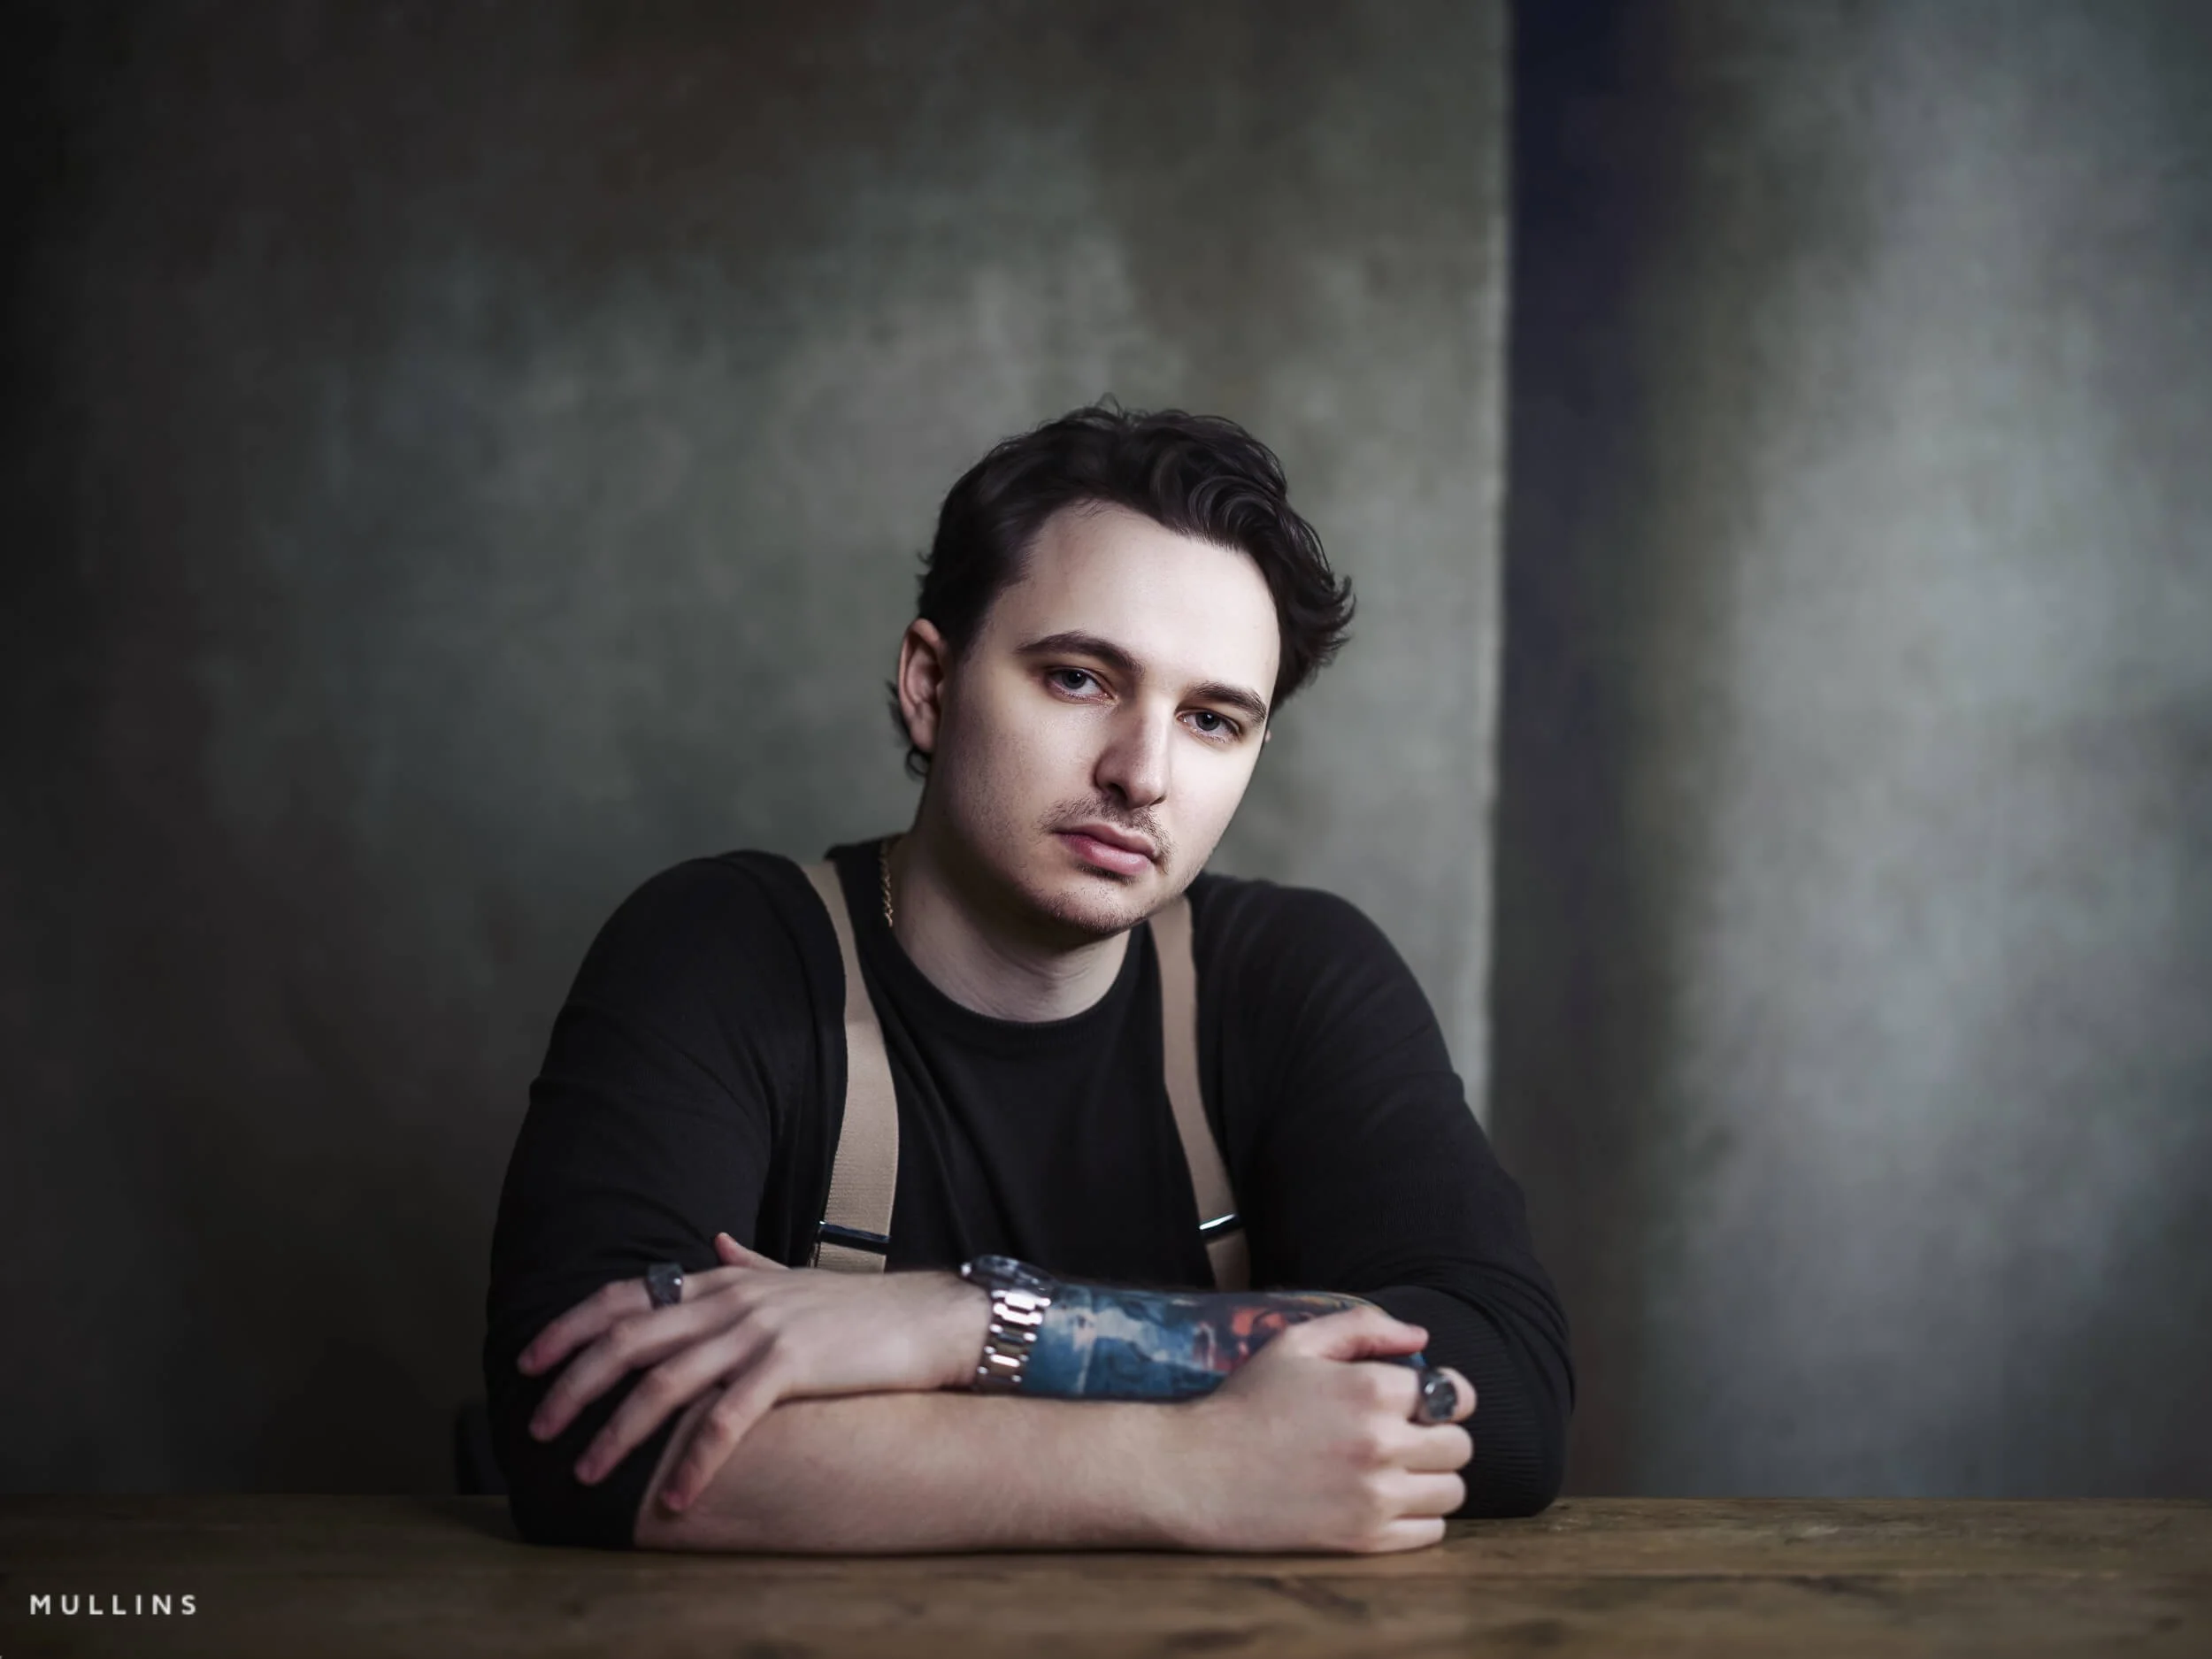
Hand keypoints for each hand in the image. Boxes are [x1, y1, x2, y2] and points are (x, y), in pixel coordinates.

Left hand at [518, 1233, 987, 1509]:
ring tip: (588, 1474)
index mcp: (722, 1278)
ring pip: (664, 1382)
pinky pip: (725, 1418)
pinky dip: (693, 1461)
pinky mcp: (789, 1364)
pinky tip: (674, 1496)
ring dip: (616, 1433)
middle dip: (573, 1385)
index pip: (626, 1295)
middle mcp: (730, 1298)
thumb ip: (746, 1262)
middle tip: (539, 1430)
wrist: (925, 1316)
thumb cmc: (858, 1307)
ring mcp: (758, 1329)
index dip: (571, 1326)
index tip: (530, 1360)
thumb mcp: (792, 1279)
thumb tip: (712, 1240)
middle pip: (628, 1339)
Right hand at [1152, 1305, 1474, 1553]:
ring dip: (1432, 1479)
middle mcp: (1383, 1443)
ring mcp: (1376, 1496)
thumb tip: (1421, 1338)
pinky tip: (1382, 1500)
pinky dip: (1418, 1518)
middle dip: (1438, 1437)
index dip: (1444, 1396)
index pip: (1456, 1396)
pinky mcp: (1365, 1540)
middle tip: (1403, 1437)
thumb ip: (1364, 1327)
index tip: (1421, 1403)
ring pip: (1452, 1492)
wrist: (1198, 1473)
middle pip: (1459, 1447)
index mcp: (1373, 1389)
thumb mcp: (1296, 1343)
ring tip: (1394, 1470)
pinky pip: (1430, 1532)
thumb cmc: (1246, 1403)